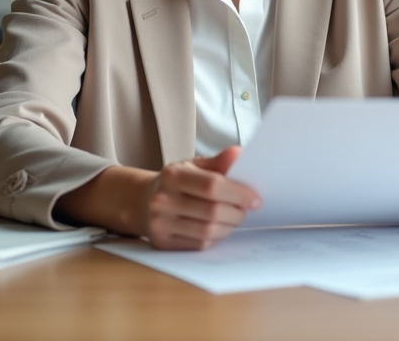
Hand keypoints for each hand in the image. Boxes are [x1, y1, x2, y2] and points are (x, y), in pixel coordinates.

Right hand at [141, 146, 260, 249]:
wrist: (143, 202)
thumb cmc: (175, 182)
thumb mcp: (193, 166)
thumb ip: (218, 162)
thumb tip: (238, 153)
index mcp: (173, 175)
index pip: (212, 186)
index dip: (239, 194)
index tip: (255, 199)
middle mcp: (163, 199)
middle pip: (213, 212)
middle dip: (237, 213)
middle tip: (244, 210)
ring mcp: (161, 223)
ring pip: (208, 232)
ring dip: (228, 227)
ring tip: (232, 218)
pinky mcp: (163, 243)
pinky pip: (199, 244)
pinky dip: (215, 238)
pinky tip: (217, 228)